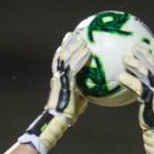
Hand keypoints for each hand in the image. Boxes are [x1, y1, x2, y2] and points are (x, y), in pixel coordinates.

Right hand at [18, 32, 90, 153]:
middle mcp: (58, 77)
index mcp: (58, 80)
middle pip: (61, 55)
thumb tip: (96, 90)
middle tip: (72, 33)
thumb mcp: (79, 101)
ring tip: (80, 37)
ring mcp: (61, 79)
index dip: (62, 51)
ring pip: (66, 58)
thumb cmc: (68, 114)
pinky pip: (74, 67)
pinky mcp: (66, 82)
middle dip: (66, 44)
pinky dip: (80, 58)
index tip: (66, 42)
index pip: (59, 62)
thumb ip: (85, 92)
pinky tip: (88, 52)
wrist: (59, 120)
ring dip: (74, 47)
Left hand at [119, 41, 153, 153]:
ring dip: (135, 64)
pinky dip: (130, 81)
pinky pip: (139, 88)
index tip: (151, 40)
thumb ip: (143, 87)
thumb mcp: (148, 100)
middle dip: (145, 53)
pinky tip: (120, 77)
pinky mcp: (151, 101)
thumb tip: (128, 77)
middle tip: (133, 46)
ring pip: (147, 74)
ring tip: (124, 59)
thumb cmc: (150, 116)